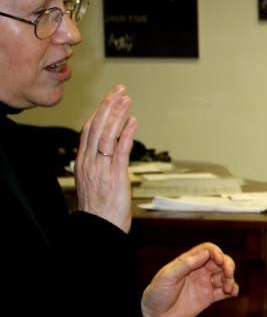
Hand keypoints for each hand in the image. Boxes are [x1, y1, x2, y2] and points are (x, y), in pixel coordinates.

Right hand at [75, 86, 136, 232]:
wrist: (100, 226)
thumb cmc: (101, 207)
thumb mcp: (96, 180)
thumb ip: (101, 164)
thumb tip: (111, 151)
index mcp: (84, 161)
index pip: (89, 129)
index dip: (99, 112)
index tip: (109, 98)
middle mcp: (90, 161)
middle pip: (97, 126)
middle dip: (108, 106)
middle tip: (119, 89)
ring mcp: (102, 167)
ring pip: (107, 134)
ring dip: (118, 115)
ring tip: (127, 99)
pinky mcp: (115, 175)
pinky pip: (120, 150)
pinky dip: (126, 134)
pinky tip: (133, 121)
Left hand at [141, 242, 238, 316]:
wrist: (155, 316)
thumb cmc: (157, 293)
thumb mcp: (167, 276)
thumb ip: (185, 264)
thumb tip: (206, 254)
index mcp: (188, 262)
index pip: (208, 250)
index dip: (216, 252)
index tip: (219, 261)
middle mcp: (199, 271)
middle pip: (220, 262)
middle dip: (228, 265)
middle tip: (229, 274)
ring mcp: (205, 284)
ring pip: (225, 276)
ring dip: (231, 279)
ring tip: (228, 289)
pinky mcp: (208, 298)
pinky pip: (224, 292)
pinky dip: (232, 290)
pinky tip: (233, 293)